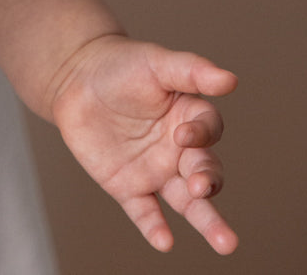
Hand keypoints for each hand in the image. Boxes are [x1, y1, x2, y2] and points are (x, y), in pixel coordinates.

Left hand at [49, 34, 237, 253]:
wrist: (76, 79)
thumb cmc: (121, 65)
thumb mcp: (155, 62)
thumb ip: (191, 70)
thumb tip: (230, 80)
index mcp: (190, 118)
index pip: (209, 130)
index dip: (201, 135)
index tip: (183, 135)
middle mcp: (180, 150)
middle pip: (205, 172)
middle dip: (208, 182)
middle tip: (201, 187)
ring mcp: (156, 171)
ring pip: (188, 203)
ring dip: (207, 223)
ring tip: (226, 244)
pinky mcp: (129, 187)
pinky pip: (146, 212)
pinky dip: (155, 227)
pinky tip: (164, 241)